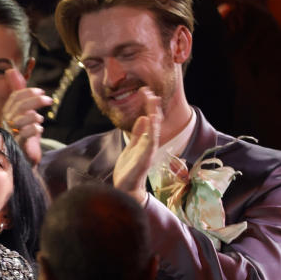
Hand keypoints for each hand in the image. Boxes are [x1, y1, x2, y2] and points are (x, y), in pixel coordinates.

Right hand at [2, 69, 52, 165]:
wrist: (24, 160)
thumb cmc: (24, 136)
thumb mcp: (24, 112)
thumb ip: (19, 93)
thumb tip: (11, 70)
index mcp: (7, 113)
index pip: (15, 97)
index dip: (28, 92)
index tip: (42, 91)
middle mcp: (6, 122)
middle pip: (18, 106)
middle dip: (35, 100)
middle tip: (49, 100)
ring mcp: (10, 134)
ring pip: (19, 119)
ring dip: (33, 116)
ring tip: (40, 119)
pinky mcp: (16, 146)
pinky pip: (24, 134)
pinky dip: (34, 128)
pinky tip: (39, 129)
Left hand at [113, 87, 160, 204]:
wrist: (126, 188)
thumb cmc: (129, 169)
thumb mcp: (131, 147)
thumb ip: (137, 134)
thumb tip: (142, 118)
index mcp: (145, 140)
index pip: (149, 120)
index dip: (148, 106)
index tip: (146, 92)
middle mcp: (149, 144)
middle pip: (153, 122)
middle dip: (152, 107)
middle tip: (149, 92)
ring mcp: (148, 150)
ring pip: (154, 129)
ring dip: (154, 115)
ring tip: (152, 101)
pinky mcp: (146, 158)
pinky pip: (150, 142)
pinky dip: (152, 131)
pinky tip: (152, 119)